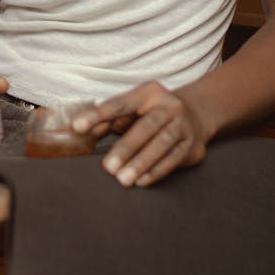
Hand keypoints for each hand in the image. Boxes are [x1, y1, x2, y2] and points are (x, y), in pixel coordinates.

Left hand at [72, 81, 206, 186]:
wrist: (197, 115)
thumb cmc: (152, 114)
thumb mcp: (131, 110)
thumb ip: (107, 120)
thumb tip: (80, 132)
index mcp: (148, 93)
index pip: (120, 104)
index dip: (98, 114)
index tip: (77, 126)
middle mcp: (169, 106)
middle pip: (146, 126)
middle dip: (126, 148)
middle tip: (108, 167)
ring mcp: (184, 125)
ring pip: (162, 144)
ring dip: (142, 163)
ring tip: (123, 179)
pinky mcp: (192, 145)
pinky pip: (174, 159)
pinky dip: (156, 171)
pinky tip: (141, 181)